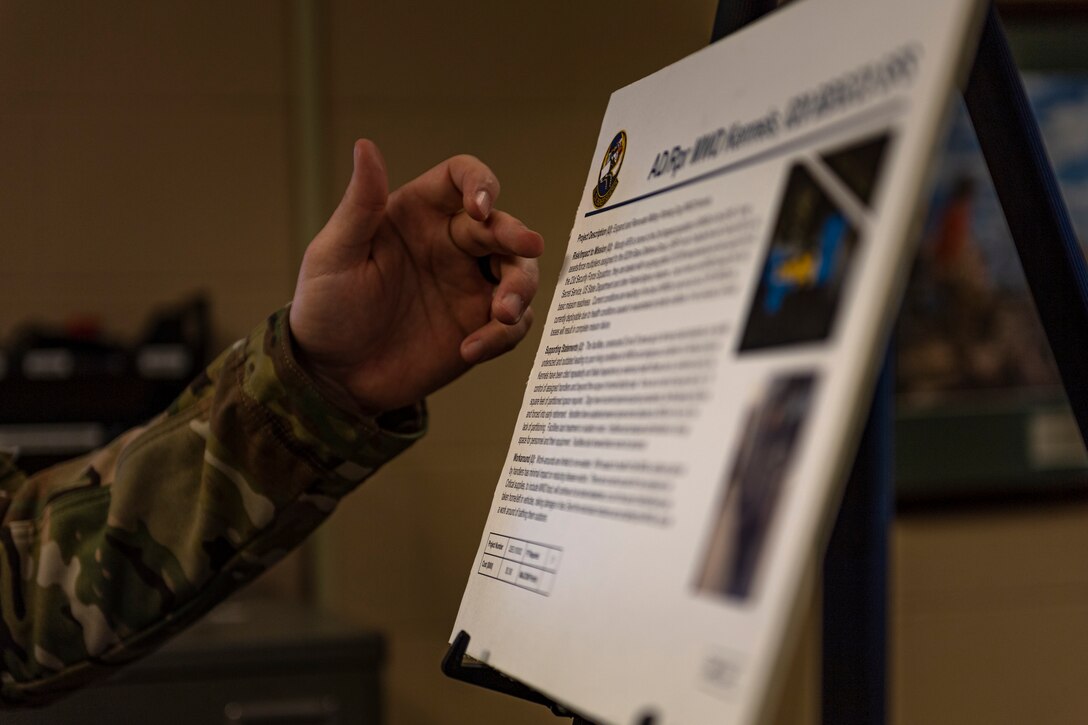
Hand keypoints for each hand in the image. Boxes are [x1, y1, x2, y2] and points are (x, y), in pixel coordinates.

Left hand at [289, 140, 543, 414]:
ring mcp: (468, 286)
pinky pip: (512, 324)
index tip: (480, 208)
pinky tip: (469, 350)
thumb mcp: (334, 255)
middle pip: (502, 225)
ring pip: (520, 271)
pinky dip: (501, 335)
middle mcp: (451, 245)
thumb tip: (365, 146)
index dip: (480, 183)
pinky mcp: (478, 327)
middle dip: (517, 236)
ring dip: (521, 288)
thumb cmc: (326, 309)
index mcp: (418, 215)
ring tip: (502, 314)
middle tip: (527, 248)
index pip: (461, 178)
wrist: (333, 377)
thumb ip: (359, 204)